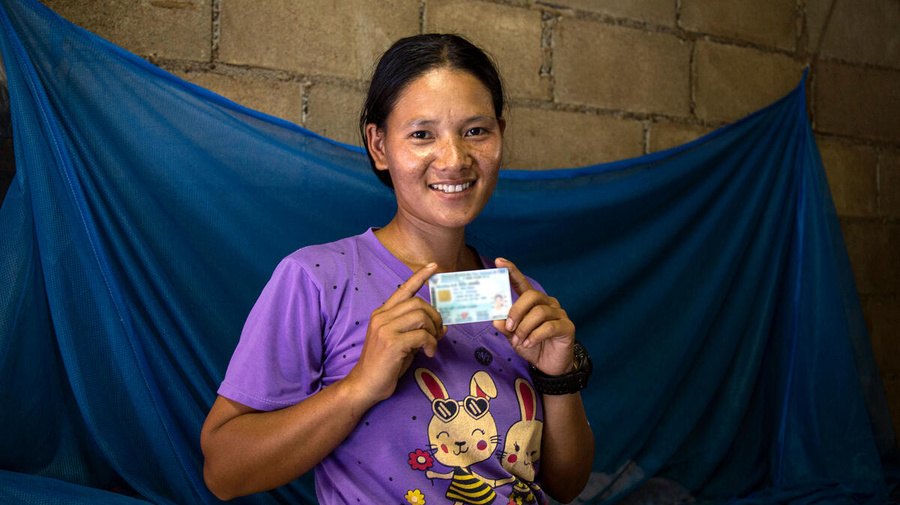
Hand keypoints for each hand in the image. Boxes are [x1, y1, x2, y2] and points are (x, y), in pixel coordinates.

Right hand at [346, 262, 445, 405]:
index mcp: (382, 313)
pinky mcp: (392, 343)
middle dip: (435, 316)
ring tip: (431, 344)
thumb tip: (442, 326)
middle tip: (438, 332)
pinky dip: (431, 344)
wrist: (364, 385)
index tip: (433, 266)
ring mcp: (385, 329)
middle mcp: (382, 317)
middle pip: (418, 303)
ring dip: (433, 331)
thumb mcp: (401, 343)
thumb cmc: (384, 365)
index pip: (403, 289)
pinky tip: (428, 353)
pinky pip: (422, 336)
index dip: (419, 276)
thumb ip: (417, 331)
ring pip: (421, 316)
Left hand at [493, 258, 574, 376]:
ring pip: (539, 312)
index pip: (521, 282)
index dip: (511, 271)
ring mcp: (558, 313)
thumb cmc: (531, 346)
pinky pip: (549, 326)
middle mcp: (547, 303)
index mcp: (532, 302)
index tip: (499, 262)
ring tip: (519, 341)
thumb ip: (505, 327)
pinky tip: (529, 344)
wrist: (549, 366)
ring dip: (524, 328)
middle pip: (531, 296)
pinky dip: (535, 336)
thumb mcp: (513, 337)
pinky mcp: (567, 326)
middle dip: (516, 311)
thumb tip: (495, 319)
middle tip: (508, 327)